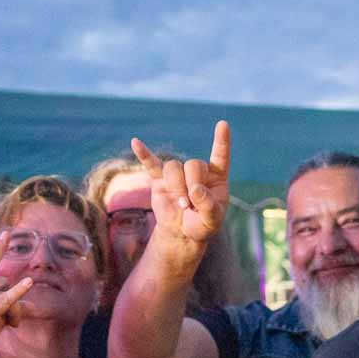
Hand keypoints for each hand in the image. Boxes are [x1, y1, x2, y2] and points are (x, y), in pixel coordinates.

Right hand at [0, 235, 33, 357]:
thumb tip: (28, 304)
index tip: (7, 233)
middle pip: (3, 282)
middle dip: (12, 299)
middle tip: (8, 320)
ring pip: (9, 294)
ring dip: (15, 311)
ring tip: (8, 325)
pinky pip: (7, 299)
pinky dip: (19, 292)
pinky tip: (30, 282)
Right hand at [131, 121, 229, 256]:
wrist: (182, 232)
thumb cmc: (202, 224)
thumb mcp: (212, 220)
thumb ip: (209, 206)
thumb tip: (196, 190)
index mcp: (216, 176)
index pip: (220, 155)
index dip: (221, 140)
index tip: (223, 124)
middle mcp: (197, 170)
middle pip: (193, 164)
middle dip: (192, 185)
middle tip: (191, 204)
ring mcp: (178, 173)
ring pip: (174, 167)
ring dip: (177, 187)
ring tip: (183, 205)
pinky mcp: (160, 179)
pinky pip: (151, 164)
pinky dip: (144, 154)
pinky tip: (135, 143)